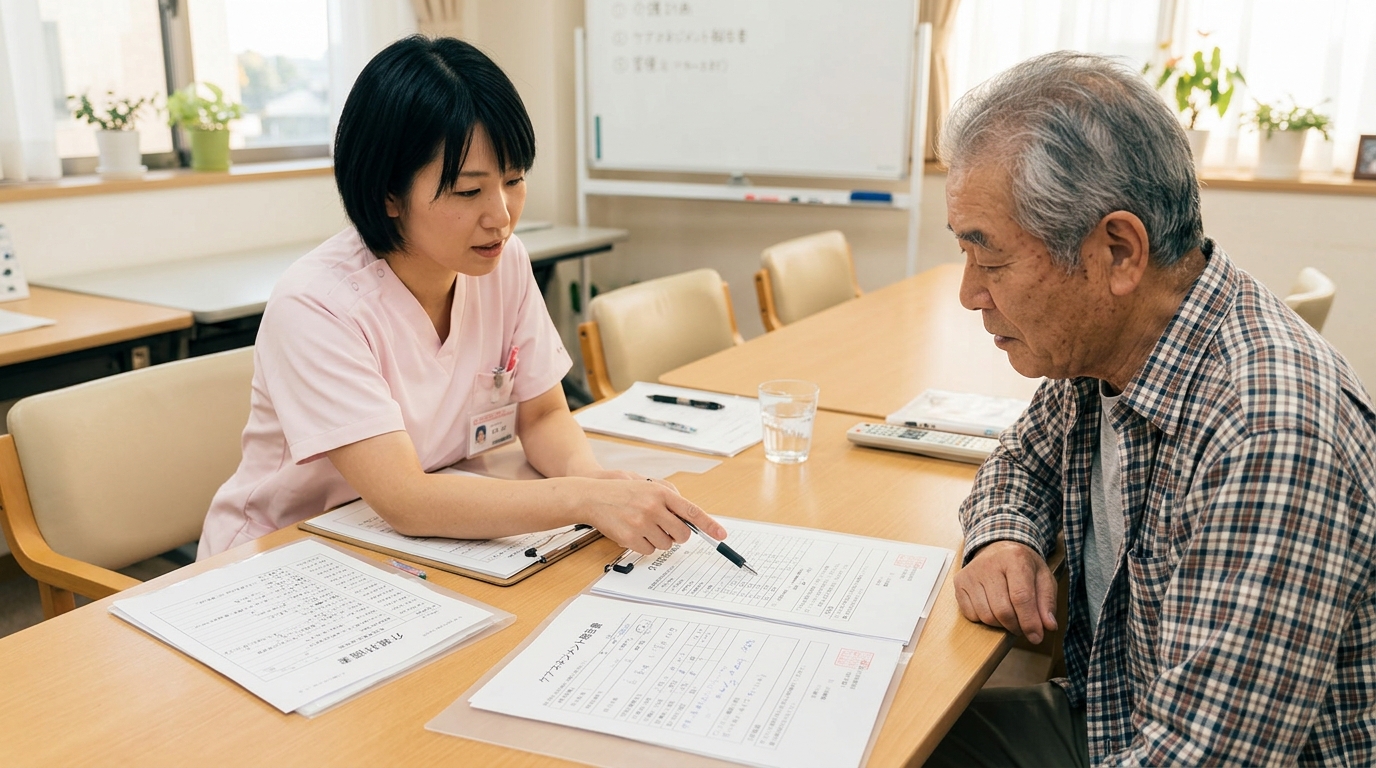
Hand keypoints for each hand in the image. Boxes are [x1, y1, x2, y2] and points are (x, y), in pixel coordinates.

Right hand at [580, 477, 723, 554]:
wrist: (592, 496)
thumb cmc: (622, 493)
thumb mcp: (648, 486)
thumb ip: (669, 498)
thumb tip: (688, 518)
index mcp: (661, 493)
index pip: (692, 512)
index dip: (709, 525)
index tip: (721, 535)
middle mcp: (653, 507)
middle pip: (682, 534)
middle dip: (678, 536)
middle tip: (667, 529)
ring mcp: (641, 523)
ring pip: (666, 544)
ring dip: (659, 540)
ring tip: (644, 526)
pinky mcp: (630, 537)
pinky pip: (649, 550)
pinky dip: (645, 545)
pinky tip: (634, 532)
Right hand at [954, 540, 1057, 644]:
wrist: (998, 548)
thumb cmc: (1022, 566)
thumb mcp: (1043, 578)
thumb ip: (1047, 602)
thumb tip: (1048, 626)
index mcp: (1014, 558)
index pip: (1021, 597)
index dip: (1029, 622)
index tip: (1037, 637)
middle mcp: (989, 564)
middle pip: (1002, 610)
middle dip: (1016, 626)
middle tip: (1023, 627)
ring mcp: (971, 573)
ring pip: (986, 616)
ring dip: (1001, 625)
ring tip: (1009, 618)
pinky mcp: (959, 582)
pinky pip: (971, 615)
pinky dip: (984, 620)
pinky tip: (993, 609)